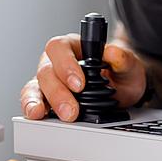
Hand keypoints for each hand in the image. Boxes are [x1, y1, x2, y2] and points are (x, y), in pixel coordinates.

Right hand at [19, 33, 145, 121]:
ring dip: (39, 100)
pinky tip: (36, 114)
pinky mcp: (46, 97)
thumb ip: (123, 59)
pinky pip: (33, 99)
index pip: (60, 48)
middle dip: (57, 92)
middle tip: (71, 110)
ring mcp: (50, 80)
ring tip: (43, 113)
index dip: (66, 64)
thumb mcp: (129, 66)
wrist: (122, 88)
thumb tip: (112, 52)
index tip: (79, 83)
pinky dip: (32, 106)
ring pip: (35, 85)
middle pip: (46, 70)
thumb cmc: (120, 73)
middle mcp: (56, 61)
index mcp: (73, 46)